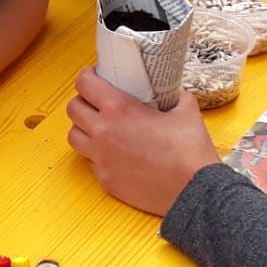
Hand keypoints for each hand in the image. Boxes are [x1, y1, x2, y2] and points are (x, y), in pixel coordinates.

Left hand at [65, 67, 218, 216]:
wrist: (194, 191)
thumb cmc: (189, 153)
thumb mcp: (186, 110)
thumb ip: (175, 96)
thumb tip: (174, 92)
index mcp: (119, 110)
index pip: (84, 83)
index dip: (87, 76)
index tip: (95, 76)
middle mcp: (103, 133)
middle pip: (72, 109)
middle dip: (82, 101)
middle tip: (96, 101)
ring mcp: (101, 158)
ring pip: (74, 136)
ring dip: (82, 128)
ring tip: (98, 127)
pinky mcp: (105, 180)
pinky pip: (89, 161)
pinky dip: (95, 153)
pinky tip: (111, 151)